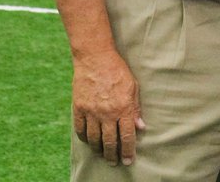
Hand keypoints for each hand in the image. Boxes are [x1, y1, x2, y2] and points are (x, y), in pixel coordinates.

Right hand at [72, 51, 146, 165]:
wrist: (95, 57)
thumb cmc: (117, 70)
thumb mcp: (133, 87)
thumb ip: (136, 108)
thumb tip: (141, 128)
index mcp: (123, 108)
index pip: (127, 136)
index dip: (128, 151)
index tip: (128, 160)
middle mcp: (107, 112)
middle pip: (109, 142)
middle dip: (113, 155)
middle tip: (115, 162)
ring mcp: (91, 111)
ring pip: (94, 139)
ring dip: (98, 150)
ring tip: (102, 154)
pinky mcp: (79, 107)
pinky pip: (80, 129)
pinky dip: (84, 138)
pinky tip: (89, 141)